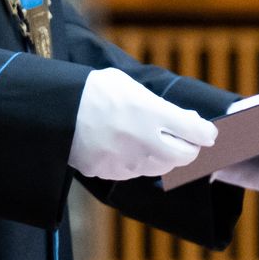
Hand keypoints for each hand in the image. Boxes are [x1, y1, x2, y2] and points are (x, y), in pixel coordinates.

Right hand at [69, 68, 218, 180]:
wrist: (51, 108)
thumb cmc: (94, 91)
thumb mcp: (130, 87)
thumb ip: (162, 106)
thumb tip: (190, 120)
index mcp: (151, 113)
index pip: (196, 132)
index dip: (206, 133)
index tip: (207, 133)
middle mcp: (142, 140)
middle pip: (185, 157)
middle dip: (189, 149)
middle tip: (185, 141)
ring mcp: (125, 160)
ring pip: (161, 168)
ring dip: (163, 156)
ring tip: (149, 140)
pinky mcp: (108, 172)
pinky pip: (133, 173)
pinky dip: (136, 163)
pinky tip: (124, 147)